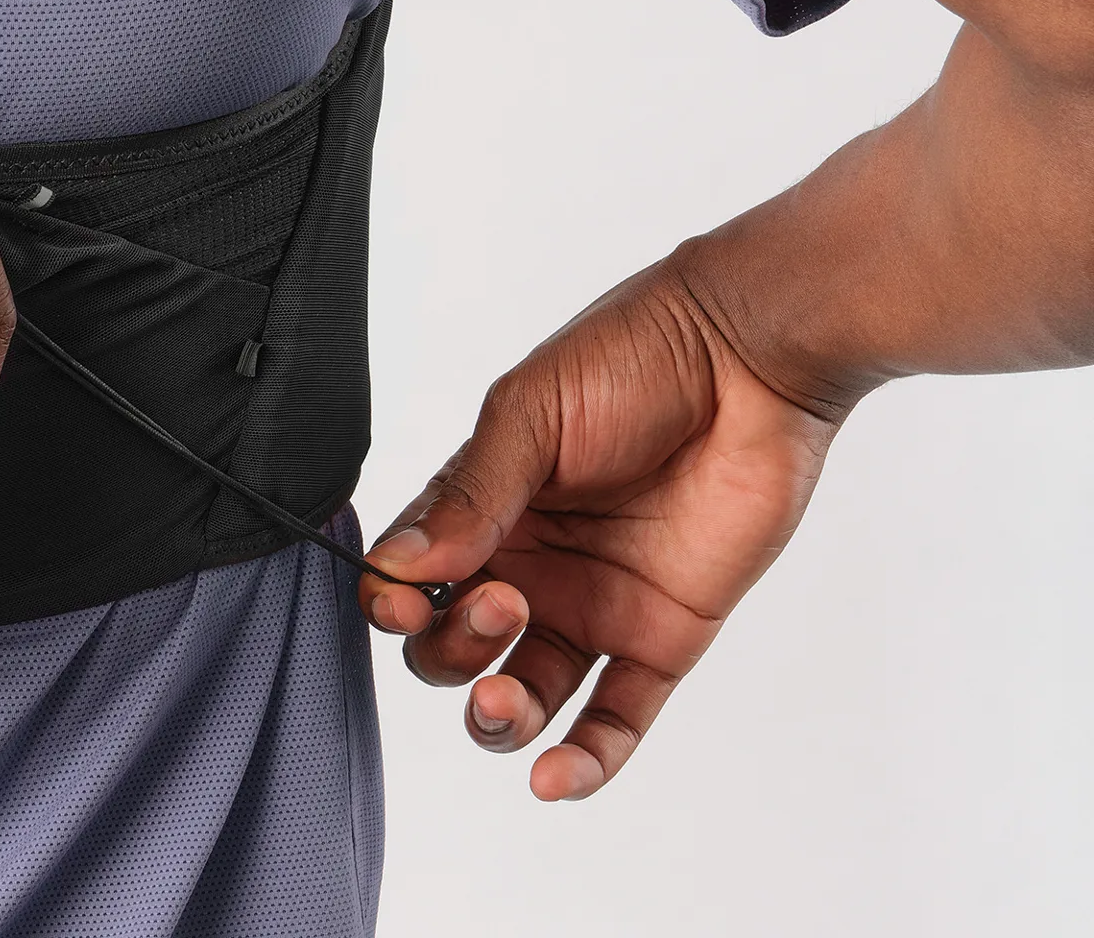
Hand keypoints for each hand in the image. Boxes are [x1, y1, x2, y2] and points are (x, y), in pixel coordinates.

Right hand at [360, 260, 836, 800]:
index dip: (392, 599)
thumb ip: (471, 495)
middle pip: (451, 645)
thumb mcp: (529, 414)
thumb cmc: (630, 360)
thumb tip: (396, 566)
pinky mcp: (660, 638)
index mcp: (483, 504)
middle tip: (498, 601)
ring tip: (506, 695)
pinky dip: (581, 762)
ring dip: (498, 714)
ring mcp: (591, 605)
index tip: (398, 598)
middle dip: (451, 646)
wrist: (745, 359)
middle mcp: (528, 562)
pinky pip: (614, 721)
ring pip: (522, 694)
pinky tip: (552, 777)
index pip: (409, 573)